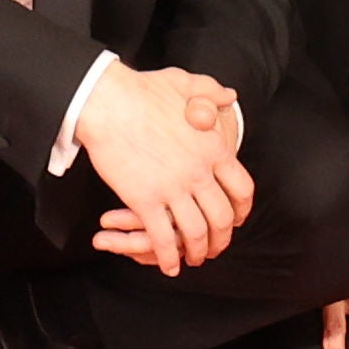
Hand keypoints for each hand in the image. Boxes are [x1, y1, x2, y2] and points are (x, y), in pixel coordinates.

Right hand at [76, 65, 253, 272]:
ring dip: (197, 252)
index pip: (241, 189)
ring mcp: (172, 188)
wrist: (106, 101)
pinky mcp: (144, 200)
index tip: (237, 220)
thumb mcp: (185, 84)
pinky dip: (168, 257)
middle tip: (215, 247)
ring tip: (192, 259)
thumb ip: (211, 92)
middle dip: (221, 239)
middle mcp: (198, 172)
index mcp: (212, 147)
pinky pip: (162, 238)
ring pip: (195, 233)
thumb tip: (231, 97)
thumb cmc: (142, 90)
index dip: (242, 210)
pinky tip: (169, 265)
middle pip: (222, 218)